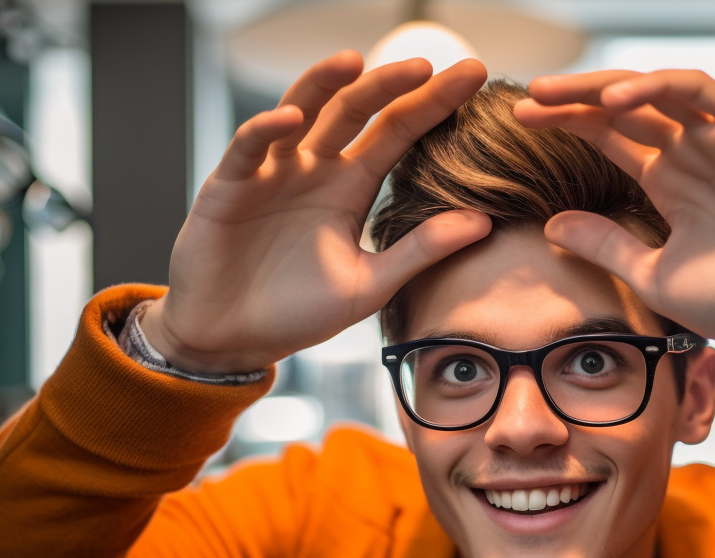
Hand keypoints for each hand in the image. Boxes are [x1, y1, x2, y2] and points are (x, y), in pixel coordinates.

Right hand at [143, 51, 492, 373]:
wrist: (235, 339)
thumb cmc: (299, 312)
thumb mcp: (371, 285)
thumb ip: (420, 251)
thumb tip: (485, 222)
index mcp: (351, 186)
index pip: (397, 132)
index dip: (432, 103)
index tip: (473, 75)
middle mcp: (315, 168)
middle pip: (355, 110)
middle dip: (389, 84)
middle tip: (426, 64)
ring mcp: (271, 172)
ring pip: (300, 111)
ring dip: (324, 84)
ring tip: (355, 62)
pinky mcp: (229, 186)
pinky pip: (248, 148)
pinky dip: (266, 129)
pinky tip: (291, 119)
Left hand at [514, 69, 714, 361]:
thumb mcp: (653, 274)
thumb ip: (606, 247)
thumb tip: (551, 227)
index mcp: (668, 184)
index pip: (609, 138)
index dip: (567, 126)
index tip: (521, 125)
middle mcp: (690, 155)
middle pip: (622, 110)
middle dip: (573, 100)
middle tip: (527, 98)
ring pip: (653, 93)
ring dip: (602, 87)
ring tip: (554, 92)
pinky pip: (697, 93)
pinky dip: (656, 89)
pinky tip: (614, 101)